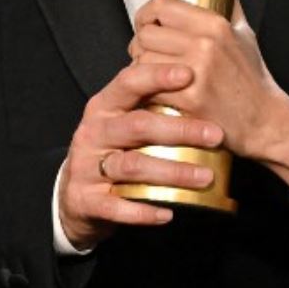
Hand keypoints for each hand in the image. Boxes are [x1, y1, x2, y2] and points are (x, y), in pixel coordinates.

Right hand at [58, 61, 224, 250]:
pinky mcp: (86, 201)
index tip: (190, 74)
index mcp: (104, 107)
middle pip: (138, 126)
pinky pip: (117, 207)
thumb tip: (201, 84)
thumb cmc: (111, 151)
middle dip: (181, 129)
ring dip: (172, 172)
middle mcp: (93, 133)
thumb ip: (150, 105)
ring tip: (205, 177)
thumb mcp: (121, 122)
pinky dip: (143, 212)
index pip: (128, 83)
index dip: (157, 76)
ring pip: (132, 166)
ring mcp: (86, 167)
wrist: (72, 196)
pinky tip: (169, 213)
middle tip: (216, 135)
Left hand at [131, 0, 288, 159]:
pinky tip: (155, 92)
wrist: (265, 120)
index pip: (162, 5)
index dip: (146, 14)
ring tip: (150, 74)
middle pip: (147, 33)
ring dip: (141, 68)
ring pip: (143, 60)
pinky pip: (150, 87)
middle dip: (140, 44)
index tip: (146, 24)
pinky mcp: (189, 99)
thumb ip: (231, 10)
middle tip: (145, 54)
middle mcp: (205, 44)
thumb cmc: (252, 79)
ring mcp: (196, 72)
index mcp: (216, 24)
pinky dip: (147, 90)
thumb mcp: (245, 36)